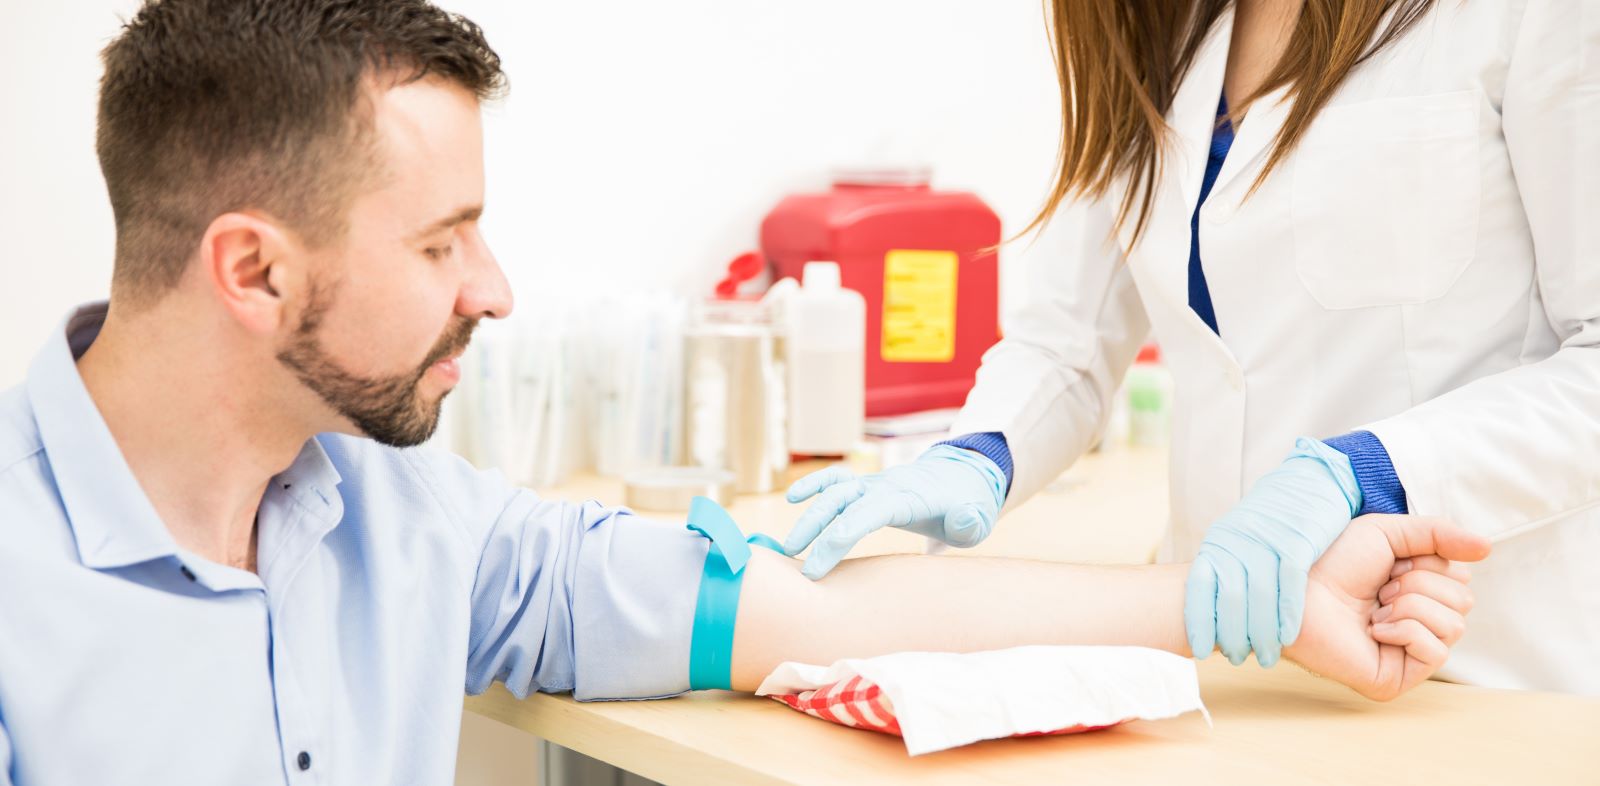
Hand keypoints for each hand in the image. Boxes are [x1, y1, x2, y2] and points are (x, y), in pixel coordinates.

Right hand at [782, 446, 1006, 579]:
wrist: (963, 480)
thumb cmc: (967, 508)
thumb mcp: (977, 520)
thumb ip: (970, 522)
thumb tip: (963, 519)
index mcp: (908, 497)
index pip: (868, 513)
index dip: (840, 536)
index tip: (818, 566)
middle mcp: (884, 486)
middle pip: (842, 502)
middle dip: (816, 532)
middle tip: (798, 568)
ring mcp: (873, 483)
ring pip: (833, 492)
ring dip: (809, 516)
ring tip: (787, 548)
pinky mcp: (866, 485)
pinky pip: (836, 478)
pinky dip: (814, 483)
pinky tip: (792, 498)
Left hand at [1185, 438, 1362, 667]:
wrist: (1311, 482)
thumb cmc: (1274, 522)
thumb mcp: (1240, 542)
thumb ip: (1227, 572)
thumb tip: (1213, 616)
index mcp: (1218, 543)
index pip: (1198, 586)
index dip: (1197, 620)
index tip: (1199, 650)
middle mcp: (1238, 541)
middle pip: (1228, 597)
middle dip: (1232, 635)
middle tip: (1238, 658)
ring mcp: (1267, 540)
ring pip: (1259, 596)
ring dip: (1261, 633)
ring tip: (1265, 657)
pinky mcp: (1298, 540)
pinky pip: (1290, 583)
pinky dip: (1287, 613)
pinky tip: (1287, 635)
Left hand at [1284, 514, 1490, 700]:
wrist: (1297, 589)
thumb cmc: (1333, 561)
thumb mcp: (1388, 532)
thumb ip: (1438, 534)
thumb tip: (1487, 548)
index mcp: (1417, 591)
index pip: (1461, 577)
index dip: (1427, 564)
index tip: (1390, 565)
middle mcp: (1418, 623)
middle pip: (1464, 601)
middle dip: (1419, 585)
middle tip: (1380, 588)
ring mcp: (1409, 653)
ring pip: (1454, 625)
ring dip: (1409, 606)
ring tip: (1374, 608)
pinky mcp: (1398, 678)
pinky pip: (1436, 651)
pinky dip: (1405, 631)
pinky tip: (1373, 630)